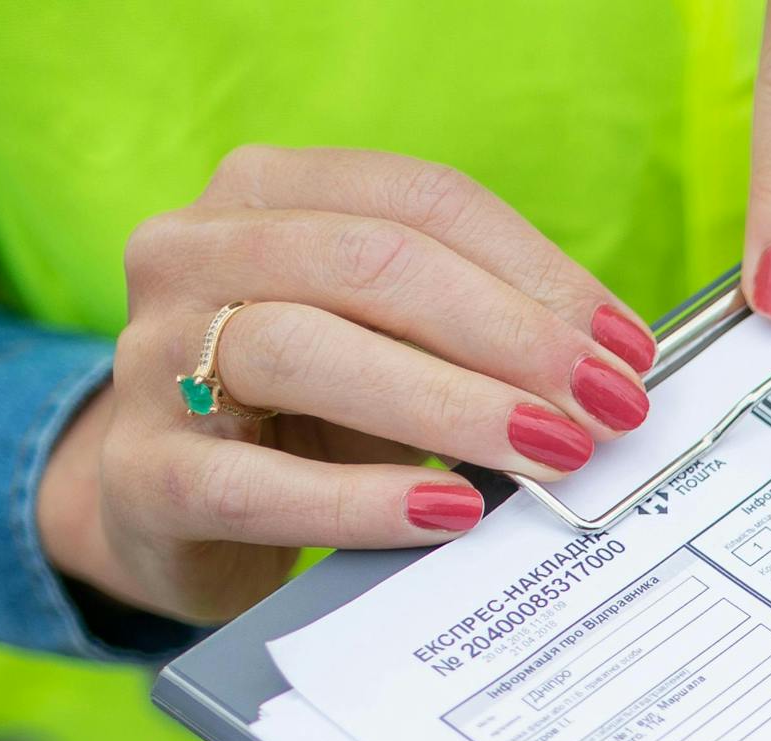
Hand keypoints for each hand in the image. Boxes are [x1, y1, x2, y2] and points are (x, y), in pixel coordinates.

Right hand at [38, 147, 667, 625]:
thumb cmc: (298, 416)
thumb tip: (612, 371)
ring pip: (302, 349)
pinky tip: (448, 516)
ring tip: (546, 450)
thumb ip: (470, 337)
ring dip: (448, 404)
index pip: (418, 202)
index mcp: (262, 195)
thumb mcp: (383, 348)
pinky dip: (361, 499)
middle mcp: (192, 252)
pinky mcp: (144, 473)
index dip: (537, 270)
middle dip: (509, 335)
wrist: (166, 510)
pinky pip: (254, 481)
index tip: (627, 348)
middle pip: (367, 263)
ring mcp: (153, 359)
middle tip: (603, 406)